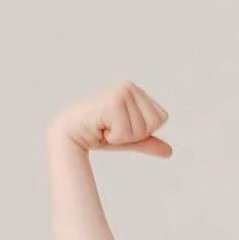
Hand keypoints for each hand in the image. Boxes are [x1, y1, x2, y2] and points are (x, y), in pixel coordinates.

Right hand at [49, 82, 172, 156]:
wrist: (69, 134)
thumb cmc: (97, 134)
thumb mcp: (127, 138)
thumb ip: (146, 141)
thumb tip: (169, 152)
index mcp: (136, 91)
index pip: (161, 118)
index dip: (143, 130)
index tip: (121, 127)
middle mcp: (130, 87)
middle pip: (154, 124)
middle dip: (134, 134)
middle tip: (112, 128)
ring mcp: (122, 92)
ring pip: (141, 129)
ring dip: (121, 136)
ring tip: (105, 127)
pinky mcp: (114, 102)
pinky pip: (127, 132)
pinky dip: (114, 137)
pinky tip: (100, 128)